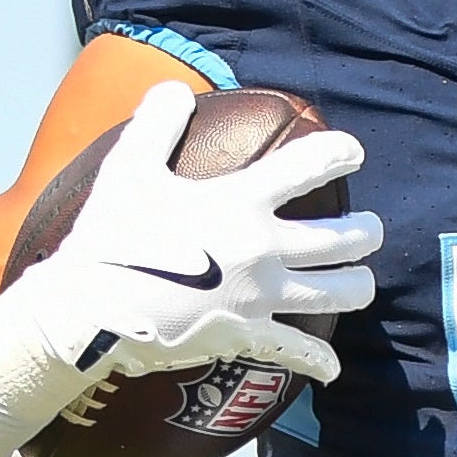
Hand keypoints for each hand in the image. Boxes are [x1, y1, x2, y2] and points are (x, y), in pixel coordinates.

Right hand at [0, 82, 381, 401]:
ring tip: (362, 281)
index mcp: (240, 202)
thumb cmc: (107, 236)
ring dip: (359, 286)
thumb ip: (155, 123)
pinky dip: (320, 361)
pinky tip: (331, 368)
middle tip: (370, 228)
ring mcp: (261, 297)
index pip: (310, 166)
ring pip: (340, 293)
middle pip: (345, 239)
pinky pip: (299, 351)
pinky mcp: (248, 337)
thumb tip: (172, 89)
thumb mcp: (127, 168)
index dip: (340, 153)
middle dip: (367, 231)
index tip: (354, 153)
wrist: (87, 311)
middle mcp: (263, 249)